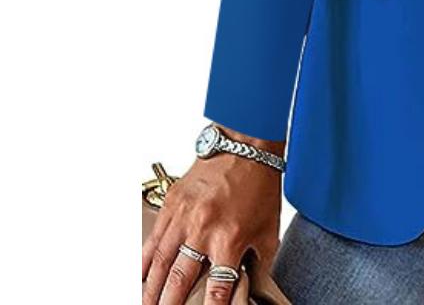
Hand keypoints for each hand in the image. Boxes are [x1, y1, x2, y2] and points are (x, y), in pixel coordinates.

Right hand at [141, 130, 282, 303]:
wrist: (245, 147)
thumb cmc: (258, 184)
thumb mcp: (269, 228)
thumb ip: (260, 260)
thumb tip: (254, 285)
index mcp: (230, 238)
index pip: (217, 286)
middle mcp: (203, 230)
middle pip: (180, 280)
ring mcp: (184, 217)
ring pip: (161, 263)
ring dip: (151, 290)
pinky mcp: (171, 205)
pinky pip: (153, 239)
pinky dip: (144, 261)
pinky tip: (140, 277)